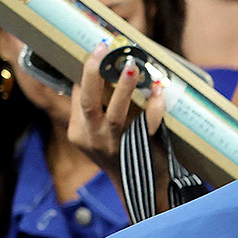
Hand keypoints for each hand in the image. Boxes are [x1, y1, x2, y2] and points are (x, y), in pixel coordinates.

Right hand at [70, 43, 169, 212]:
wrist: (138, 188)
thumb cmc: (119, 153)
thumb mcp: (95, 136)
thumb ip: (93, 111)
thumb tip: (95, 73)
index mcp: (80, 133)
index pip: (79, 98)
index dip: (87, 73)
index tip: (99, 49)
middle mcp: (94, 139)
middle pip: (88, 105)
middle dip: (93, 75)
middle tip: (103, 49)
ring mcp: (116, 146)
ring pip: (115, 116)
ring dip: (124, 89)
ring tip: (131, 65)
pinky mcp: (139, 150)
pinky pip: (147, 126)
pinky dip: (154, 108)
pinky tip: (158, 91)